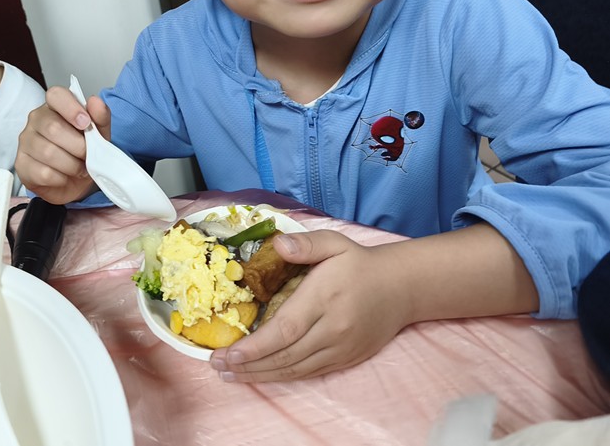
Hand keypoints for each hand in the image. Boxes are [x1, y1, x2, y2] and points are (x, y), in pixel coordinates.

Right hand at [14, 86, 109, 203]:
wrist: (75, 181)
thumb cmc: (83, 152)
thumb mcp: (99, 134)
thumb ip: (100, 117)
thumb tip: (95, 102)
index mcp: (55, 107)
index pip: (55, 95)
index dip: (72, 108)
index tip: (86, 123)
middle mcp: (36, 120)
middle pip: (53, 127)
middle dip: (78, 146)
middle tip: (87, 155)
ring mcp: (26, 142)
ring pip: (48, 152)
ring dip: (71, 165)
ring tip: (79, 168)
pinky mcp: (22, 165)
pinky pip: (43, 172)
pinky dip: (61, 178)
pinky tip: (64, 176)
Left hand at [210, 230, 410, 381]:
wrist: (401, 287)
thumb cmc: (360, 264)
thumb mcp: (334, 243)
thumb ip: (305, 244)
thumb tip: (278, 244)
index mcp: (324, 298)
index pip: (286, 329)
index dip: (256, 346)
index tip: (229, 353)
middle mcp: (333, 329)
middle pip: (286, 355)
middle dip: (248, 364)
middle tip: (217, 366)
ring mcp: (341, 348)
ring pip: (295, 369)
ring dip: (260, 375)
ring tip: (230, 374)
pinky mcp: (346, 359)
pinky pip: (309, 373)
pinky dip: (282, 376)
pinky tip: (261, 374)